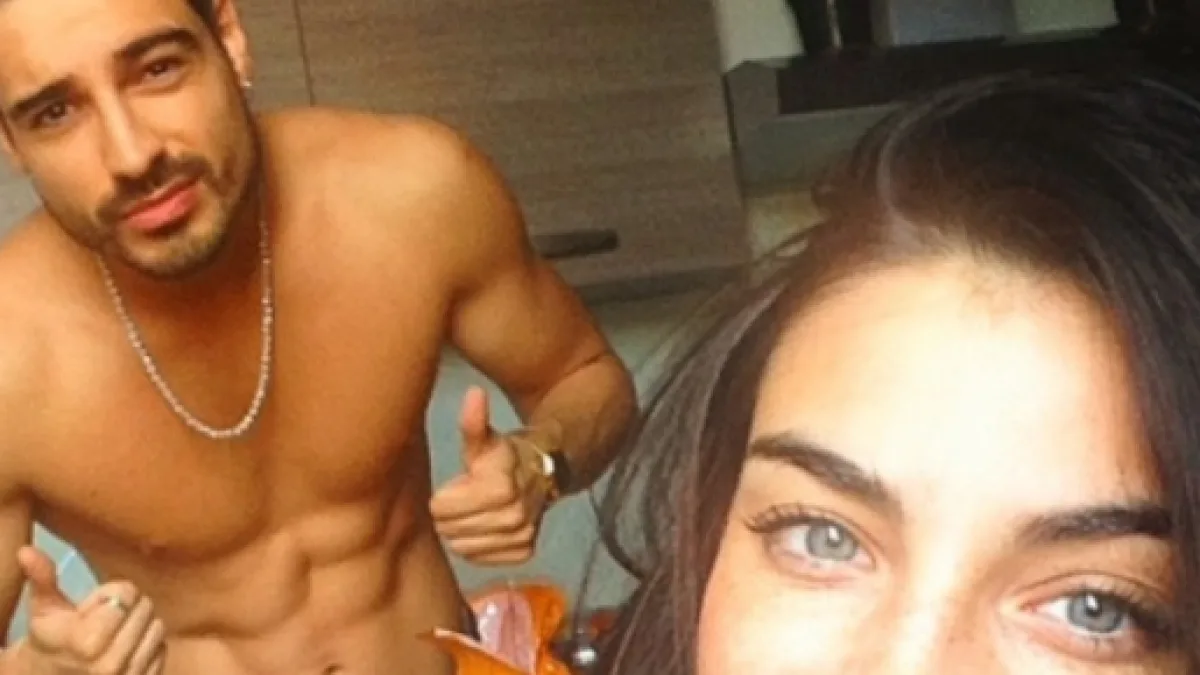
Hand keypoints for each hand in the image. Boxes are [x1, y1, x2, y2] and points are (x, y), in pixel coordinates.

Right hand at [16, 546, 165, 674]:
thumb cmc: (50, 639)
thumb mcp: (44, 609)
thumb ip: (42, 578)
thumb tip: (26, 550)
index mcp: (87, 641)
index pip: (126, 594)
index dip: (111, 592)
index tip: (93, 605)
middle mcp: (111, 663)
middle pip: (145, 607)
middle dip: (127, 606)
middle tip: (106, 616)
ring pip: (157, 627)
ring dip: (141, 624)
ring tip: (117, 630)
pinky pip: (162, 649)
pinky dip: (149, 644)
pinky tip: (127, 647)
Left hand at [430, 387, 549, 565]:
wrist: (545, 472)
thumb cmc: (504, 455)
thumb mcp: (484, 439)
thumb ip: (474, 422)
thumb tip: (474, 393)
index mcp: (499, 488)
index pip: (440, 509)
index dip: (444, 496)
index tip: (460, 484)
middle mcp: (514, 517)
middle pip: (450, 530)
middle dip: (451, 515)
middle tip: (464, 499)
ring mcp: (521, 536)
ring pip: (463, 548)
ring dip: (463, 532)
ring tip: (475, 512)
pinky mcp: (525, 552)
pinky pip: (482, 560)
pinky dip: (479, 546)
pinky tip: (486, 527)